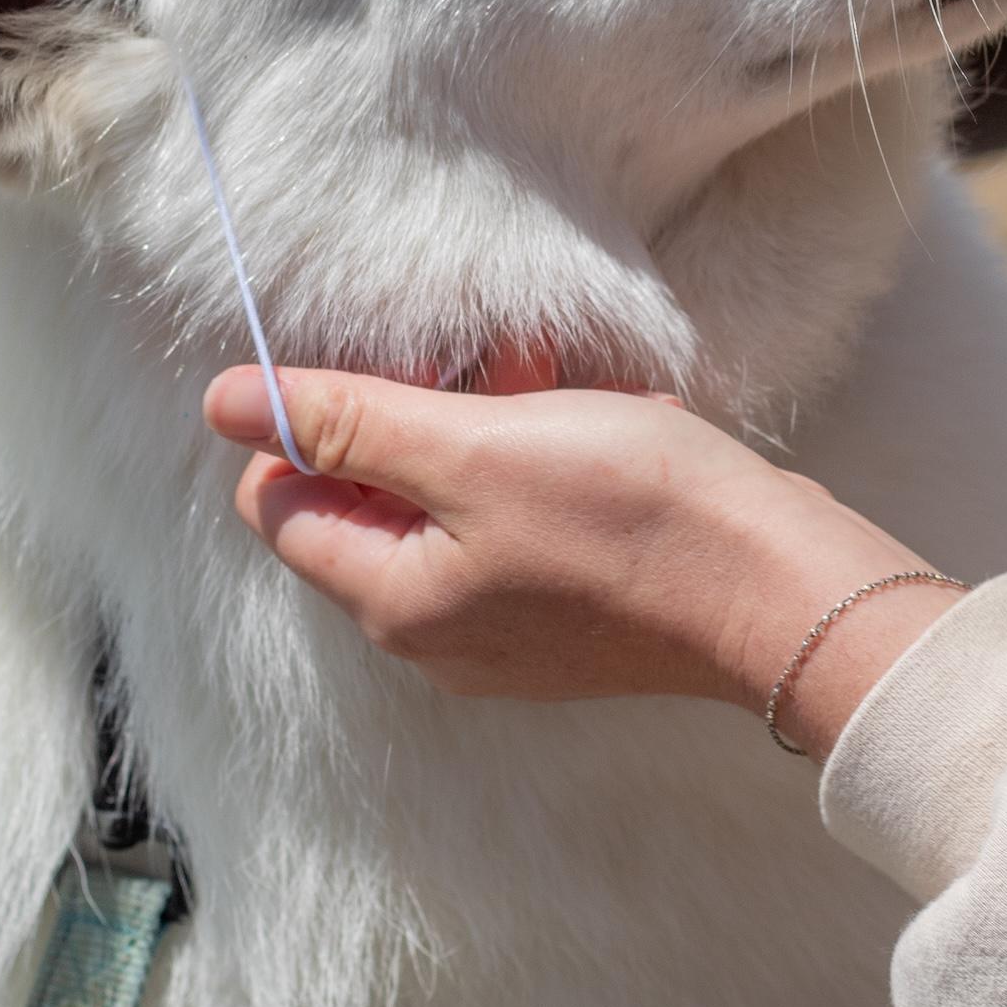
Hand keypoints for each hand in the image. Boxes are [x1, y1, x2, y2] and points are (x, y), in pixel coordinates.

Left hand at [202, 367, 964, 758]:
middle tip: (505, 372)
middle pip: (372, 496)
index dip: (321, 420)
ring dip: (498, 426)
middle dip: (426, 415)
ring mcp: (505, 631)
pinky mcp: (569, 614)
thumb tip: (223, 403)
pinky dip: (550, 461)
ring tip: (568, 391)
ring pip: (454, 499)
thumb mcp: (474, 446)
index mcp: (390, 600)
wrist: (783, 589)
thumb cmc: (632, 516)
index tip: (406, 372)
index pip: (280, 499)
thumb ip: (347, 422)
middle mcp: (434, 634)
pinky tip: (610, 431)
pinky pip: (521, 520)